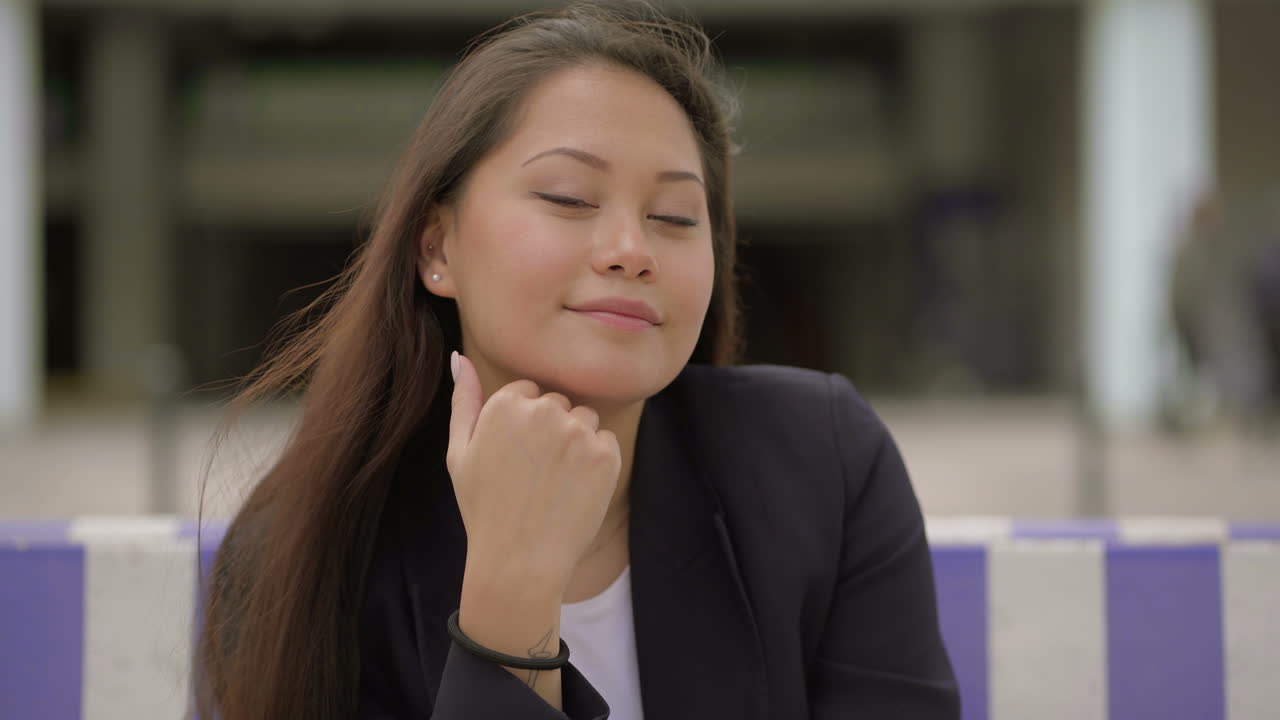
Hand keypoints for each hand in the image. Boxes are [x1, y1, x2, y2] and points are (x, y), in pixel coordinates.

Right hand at [447, 351, 621, 585]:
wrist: (520, 561)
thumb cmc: (484, 510)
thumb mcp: (459, 454)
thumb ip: (463, 401)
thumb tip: (459, 358)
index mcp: (506, 405)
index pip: (529, 393)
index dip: (524, 426)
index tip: (518, 457)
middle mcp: (544, 410)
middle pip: (559, 404)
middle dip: (552, 431)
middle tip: (535, 474)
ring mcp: (578, 431)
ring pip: (586, 420)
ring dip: (577, 443)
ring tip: (556, 483)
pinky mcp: (606, 453)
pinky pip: (607, 442)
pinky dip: (598, 462)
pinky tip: (576, 490)